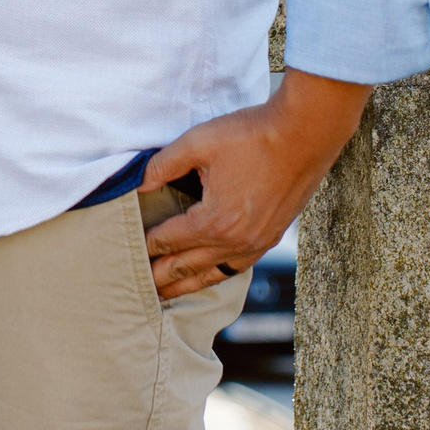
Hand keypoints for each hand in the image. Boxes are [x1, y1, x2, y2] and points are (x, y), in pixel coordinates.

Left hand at [140, 69, 370, 298]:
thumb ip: (162, 166)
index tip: (124, 252)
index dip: (144, 246)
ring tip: (167, 294)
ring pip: (214, 274)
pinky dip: (218, 276)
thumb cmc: (250, 136)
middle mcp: (235, 241)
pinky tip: (210, 275)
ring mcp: (257, 243)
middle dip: (160, 277)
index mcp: (213, 221)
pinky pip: (238, 267)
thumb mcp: (197, 143)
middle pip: (188, 266)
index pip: (168, 240)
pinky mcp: (272, 237)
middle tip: (137, 287)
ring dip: (187, 285)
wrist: (304, 135)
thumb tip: (136, 185)